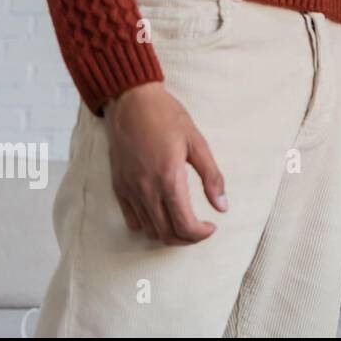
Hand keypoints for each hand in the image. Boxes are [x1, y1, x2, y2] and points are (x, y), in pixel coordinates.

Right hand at [102, 81, 227, 245]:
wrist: (131, 102)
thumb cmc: (167, 117)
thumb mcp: (197, 143)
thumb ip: (212, 176)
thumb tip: (223, 206)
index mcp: (169, 179)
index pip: (185, 225)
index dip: (201, 234)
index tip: (212, 227)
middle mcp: (146, 190)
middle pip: (166, 234)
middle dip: (187, 238)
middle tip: (201, 229)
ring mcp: (129, 190)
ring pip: (148, 230)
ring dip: (168, 234)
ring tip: (184, 222)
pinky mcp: (118, 187)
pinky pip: (131, 219)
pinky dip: (148, 226)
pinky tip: (161, 215)